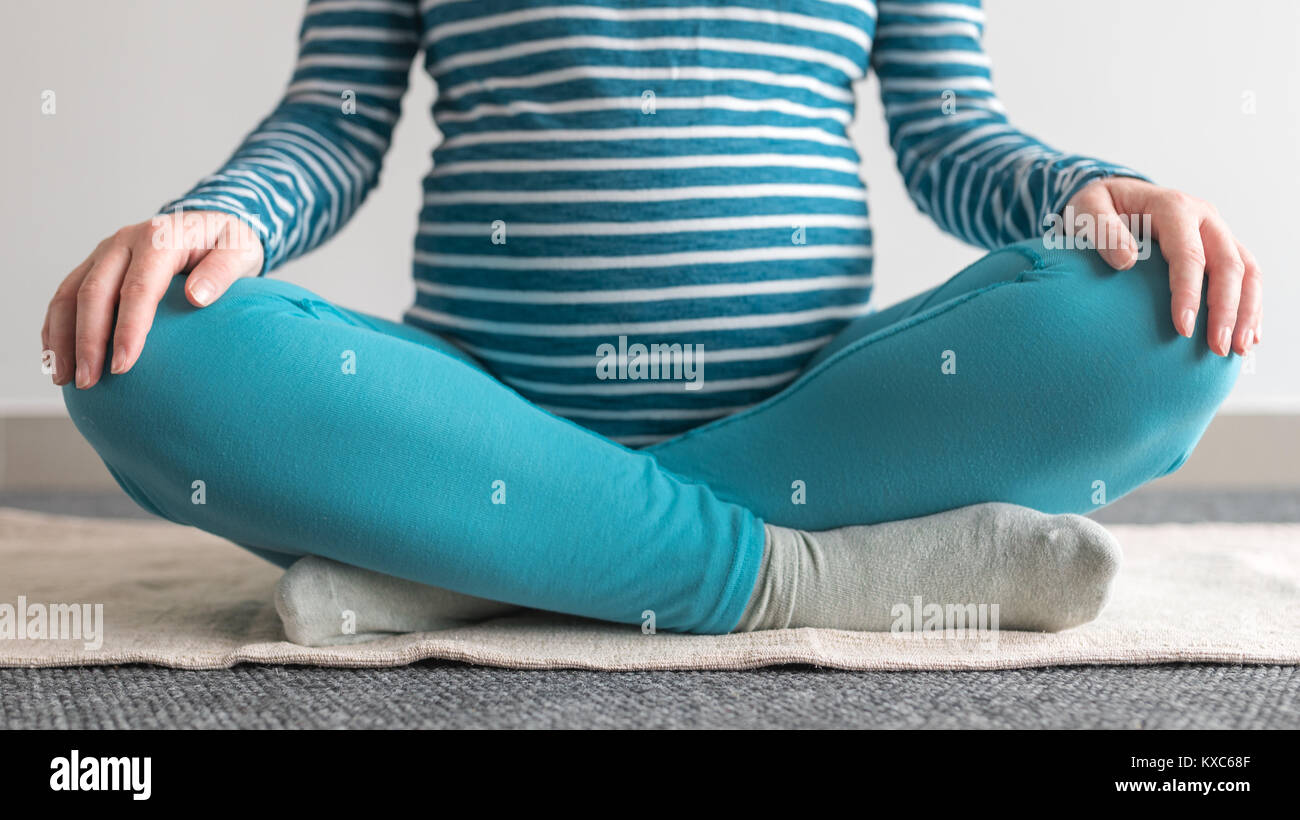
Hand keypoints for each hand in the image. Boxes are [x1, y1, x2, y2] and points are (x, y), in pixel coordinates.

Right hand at [43, 211, 262, 388]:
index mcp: (158, 239)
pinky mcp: (96, 264)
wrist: (209, 223)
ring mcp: (105, 252)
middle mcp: (124, 242)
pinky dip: (56, 326)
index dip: (127, 328)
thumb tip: (197, 297)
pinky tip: (56, 358)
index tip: (122, 365)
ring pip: (70, 294)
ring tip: (64, 378)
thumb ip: (223, 272)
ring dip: (62, 338)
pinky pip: (66, 294)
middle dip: (87, 341)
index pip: (137, 288)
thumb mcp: (241, 251)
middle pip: (94, 292)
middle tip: (90, 382)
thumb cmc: (228, 243)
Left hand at [1066, 177, 1260, 356]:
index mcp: (1173, 207)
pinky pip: (1247, 275)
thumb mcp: (1087, 209)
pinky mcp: (1221, 247)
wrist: (1114, 197)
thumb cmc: (1098, 207)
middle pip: (1229, 264)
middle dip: (1227, 309)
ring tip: (1240, 349)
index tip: (1184, 328)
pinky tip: (1248, 336)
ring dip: (1248, 311)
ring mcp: (1216, 232)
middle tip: (1218, 348)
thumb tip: (1126, 260)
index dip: (1189, 292)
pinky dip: (1251, 305)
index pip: (1189, 254)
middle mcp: (1203, 217)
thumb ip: (1102, 230)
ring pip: (1247, 270)